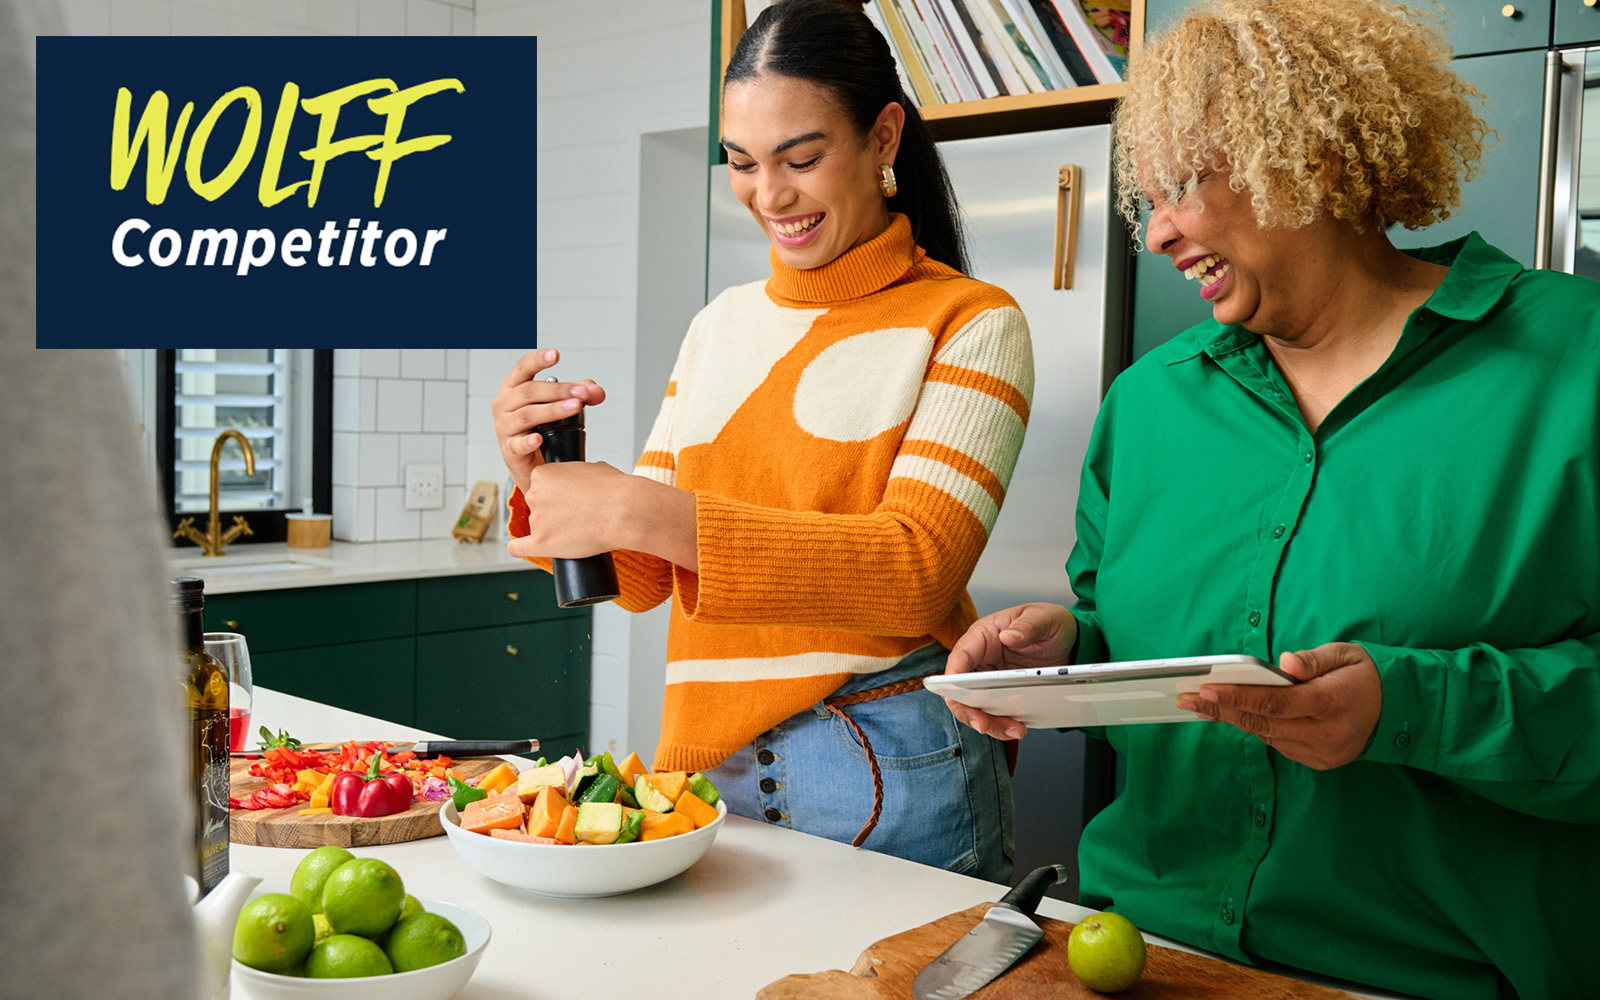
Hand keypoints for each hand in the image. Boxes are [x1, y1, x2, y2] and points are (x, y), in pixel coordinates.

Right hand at [491, 348, 606, 493]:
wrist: (530, 463)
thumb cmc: (539, 427)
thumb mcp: (557, 405)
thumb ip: (578, 394)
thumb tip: (597, 391)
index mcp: (513, 387)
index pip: (523, 368)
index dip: (538, 360)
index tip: (556, 354)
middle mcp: (504, 403)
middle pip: (529, 391)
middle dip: (558, 390)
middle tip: (582, 393)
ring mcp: (504, 427)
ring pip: (527, 415)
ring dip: (552, 410)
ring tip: (574, 407)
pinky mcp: (509, 449)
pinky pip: (517, 444)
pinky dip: (528, 441)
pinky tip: (539, 438)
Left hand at [508, 459, 631, 559]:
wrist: (624, 511)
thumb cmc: (614, 490)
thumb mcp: (593, 468)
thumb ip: (577, 473)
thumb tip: (582, 479)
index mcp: (542, 474)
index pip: (541, 484)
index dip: (556, 492)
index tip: (568, 498)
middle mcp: (534, 495)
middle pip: (537, 504)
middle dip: (553, 510)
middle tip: (576, 514)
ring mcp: (536, 520)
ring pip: (538, 525)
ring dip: (552, 528)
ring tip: (578, 529)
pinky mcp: (541, 543)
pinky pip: (518, 547)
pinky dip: (519, 548)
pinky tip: (521, 548)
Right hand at [942, 603, 1077, 739]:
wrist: (1068, 641)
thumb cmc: (1048, 623)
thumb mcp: (1043, 618)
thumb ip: (1027, 626)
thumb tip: (1008, 637)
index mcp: (983, 636)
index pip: (960, 656)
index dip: (953, 677)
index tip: (956, 694)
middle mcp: (980, 659)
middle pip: (960, 689)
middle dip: (968, 710)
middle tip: (983, 724)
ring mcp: (989, 679)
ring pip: (975, 707)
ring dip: (991, 722)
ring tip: (1015, 729)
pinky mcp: (1001, 694)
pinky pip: (994, 713)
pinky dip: (1003, 724)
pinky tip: (1019, 727)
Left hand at [1177, 642, 1382, 769]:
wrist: (1397, 710)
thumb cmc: (1364, 675)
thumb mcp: (1345, 655)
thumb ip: (1314, 659)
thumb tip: (1285, 663)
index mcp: (1333, 702)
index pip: (1277, 702)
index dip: (1239, 696)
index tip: (1206, 689)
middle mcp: (1327, 732)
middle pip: (1264, 723)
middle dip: (1222, 709)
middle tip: (1187, 699)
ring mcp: (1323, 751)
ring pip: (1267, 736)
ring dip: (1234, 719)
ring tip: (1201, 705)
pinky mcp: (1319, 760)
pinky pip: (1279, 744)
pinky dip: (1256, 728)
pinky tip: (1234, 714)